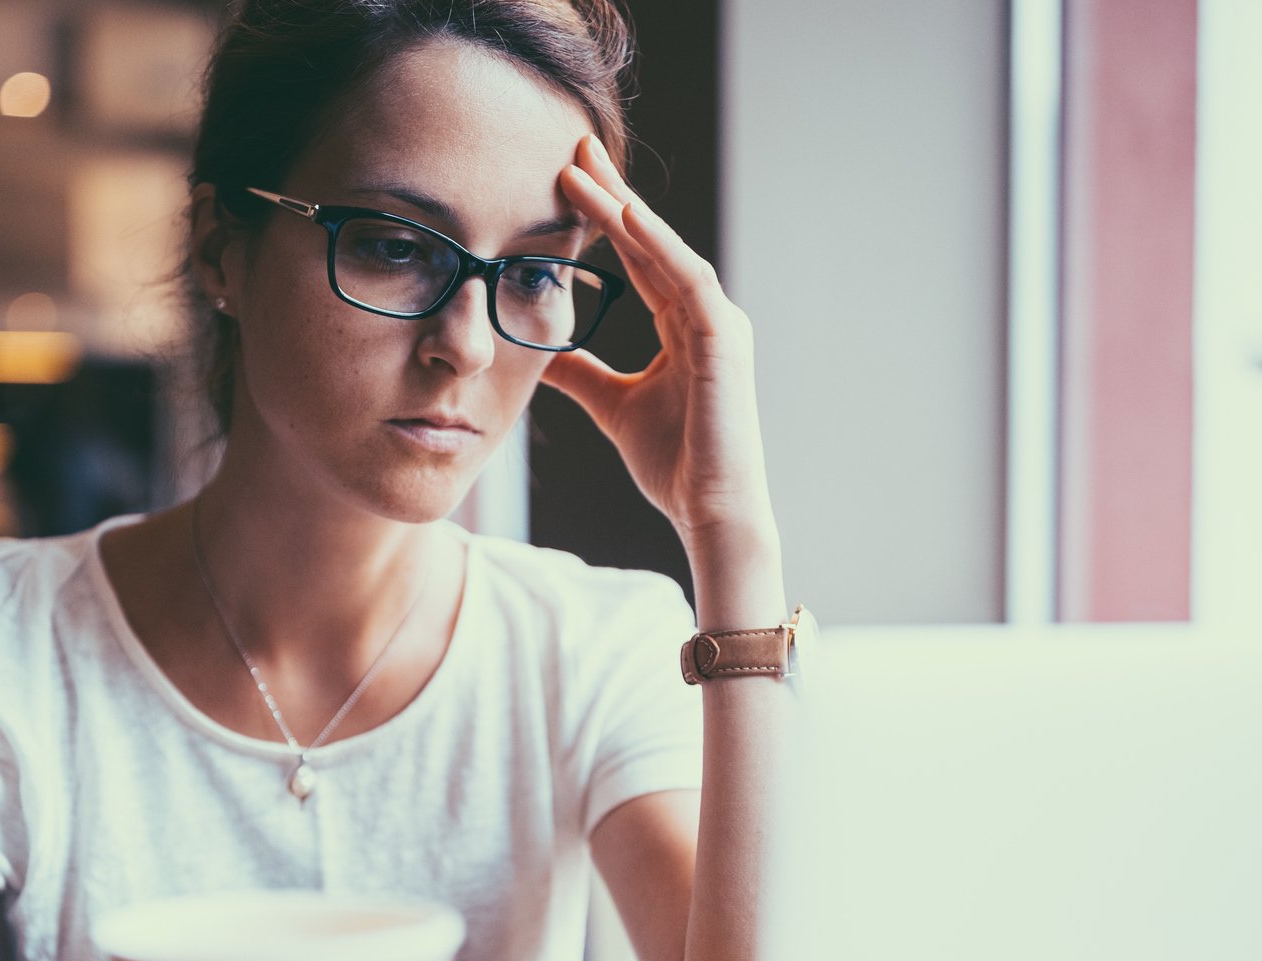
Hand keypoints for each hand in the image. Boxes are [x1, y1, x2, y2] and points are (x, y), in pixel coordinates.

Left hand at [542, 134, 774, 546]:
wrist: (710, 511)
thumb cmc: (675, 465)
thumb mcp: (611, 405)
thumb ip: (581, 373)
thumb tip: (536, 353)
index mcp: (684, 327)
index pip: (638, 258)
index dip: (603, 218)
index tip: (565, 180)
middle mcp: (706, 316)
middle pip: (651, 241)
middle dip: (613, 193)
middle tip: (574, 148)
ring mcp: (720, 324)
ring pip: (667, 250)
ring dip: (625, 209)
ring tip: (583, 172)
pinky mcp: (725, 340)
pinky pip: (687, 279)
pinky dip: (656, 246)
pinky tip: (623, 217)